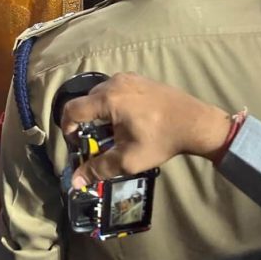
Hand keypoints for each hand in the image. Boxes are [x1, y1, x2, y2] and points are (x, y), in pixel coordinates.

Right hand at [61, 73, 230, 187]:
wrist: (194, 122)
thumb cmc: (161, 140)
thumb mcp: (128, 159)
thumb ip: (99, 168)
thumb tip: (75, 181)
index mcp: (108, 99)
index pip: (72, 109)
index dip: (66, 127)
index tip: (74, 142)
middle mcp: (114, 82)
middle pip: (86, 101)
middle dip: (84, 122)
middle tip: (93, 142)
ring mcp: (127, 77)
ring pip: (100, 94)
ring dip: (99, 112)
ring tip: (111, 132)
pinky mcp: (138, 78)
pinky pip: (114, 89)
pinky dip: (112, 103)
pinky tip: (125, 120)